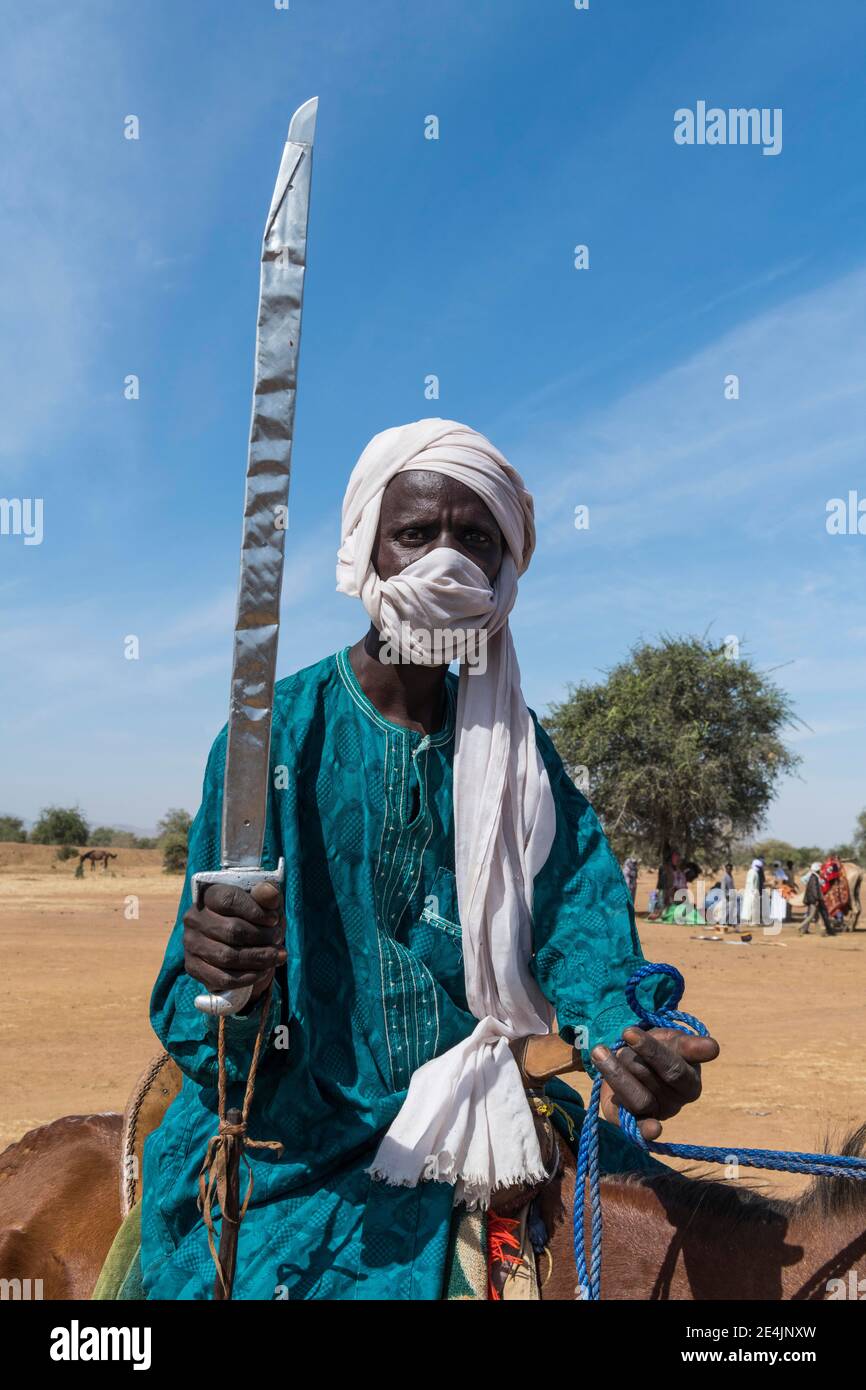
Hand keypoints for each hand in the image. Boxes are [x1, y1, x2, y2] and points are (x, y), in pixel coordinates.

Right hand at [183, 881, 286, 1009]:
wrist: (239, 943)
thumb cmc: (252, 917)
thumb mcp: (262, 902)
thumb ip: (265, 894)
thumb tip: (270, 892)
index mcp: (207, 895)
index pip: (229, 900)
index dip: (256, 911)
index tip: (274, 920)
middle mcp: (194, 918)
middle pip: (231, 930)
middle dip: (261, 937)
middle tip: (278, 939)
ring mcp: (191, 944)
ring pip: (227, 956)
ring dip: (258, 958)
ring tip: (277, 956)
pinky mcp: (193, 967)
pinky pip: (223, 978)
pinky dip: (248, 977)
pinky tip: (263, 971)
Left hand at [591, 1026, 719, 1140]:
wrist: (635, 1060)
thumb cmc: (660, 1049)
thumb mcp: (672, 1041)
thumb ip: (688, 1046)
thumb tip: (713, 1048)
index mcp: (690, 1081)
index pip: (673, 1067)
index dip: (650, 1050)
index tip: (628, 1032)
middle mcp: (676, 1102)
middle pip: (652, 1080)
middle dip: (632, 1058)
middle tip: (616, 1040)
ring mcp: (657, 1114)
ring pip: (639, 1099)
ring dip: (616, 1075)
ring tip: (599, 1052)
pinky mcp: (636, 1124)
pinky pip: (637, 1129)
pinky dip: (645, 1131)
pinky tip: (651, 1130)